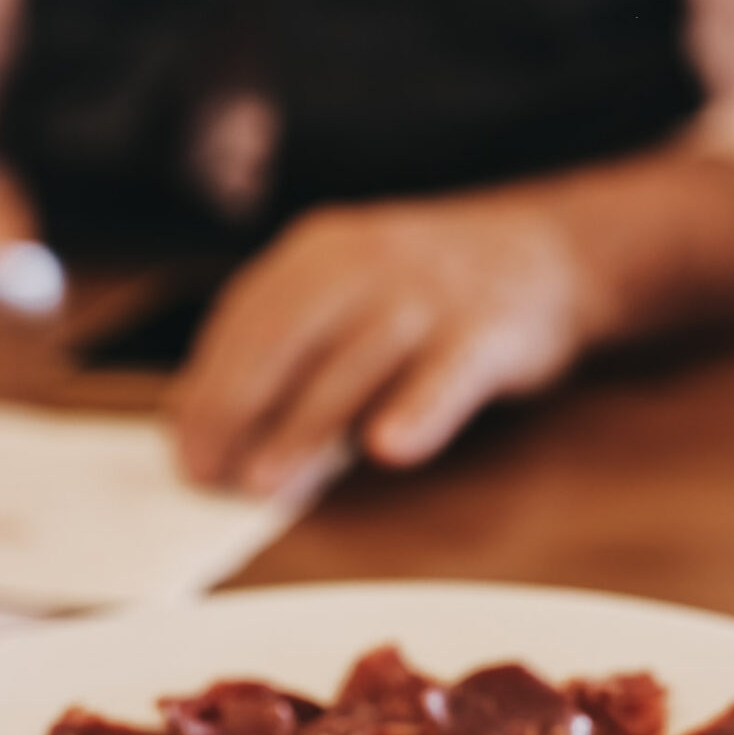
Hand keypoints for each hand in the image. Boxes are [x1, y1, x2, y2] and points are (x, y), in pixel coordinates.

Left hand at [173, 152, 733, 494]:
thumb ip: (290, 346)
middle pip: (285, 336)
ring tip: (264, 485)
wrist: (550, 250)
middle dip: (237, 409)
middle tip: (208, 478)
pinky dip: (420, 409)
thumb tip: (212, 423)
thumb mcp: (348, 293)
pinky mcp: (488, 329)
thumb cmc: (429, 293)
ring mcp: (430, 293)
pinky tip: (391, 448)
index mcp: (319, 251)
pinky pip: (448, 373)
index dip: (207, 387)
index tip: (183, 449)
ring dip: (304, 427)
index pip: (245, 319)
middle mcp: (367, 260)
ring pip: (354, 362)